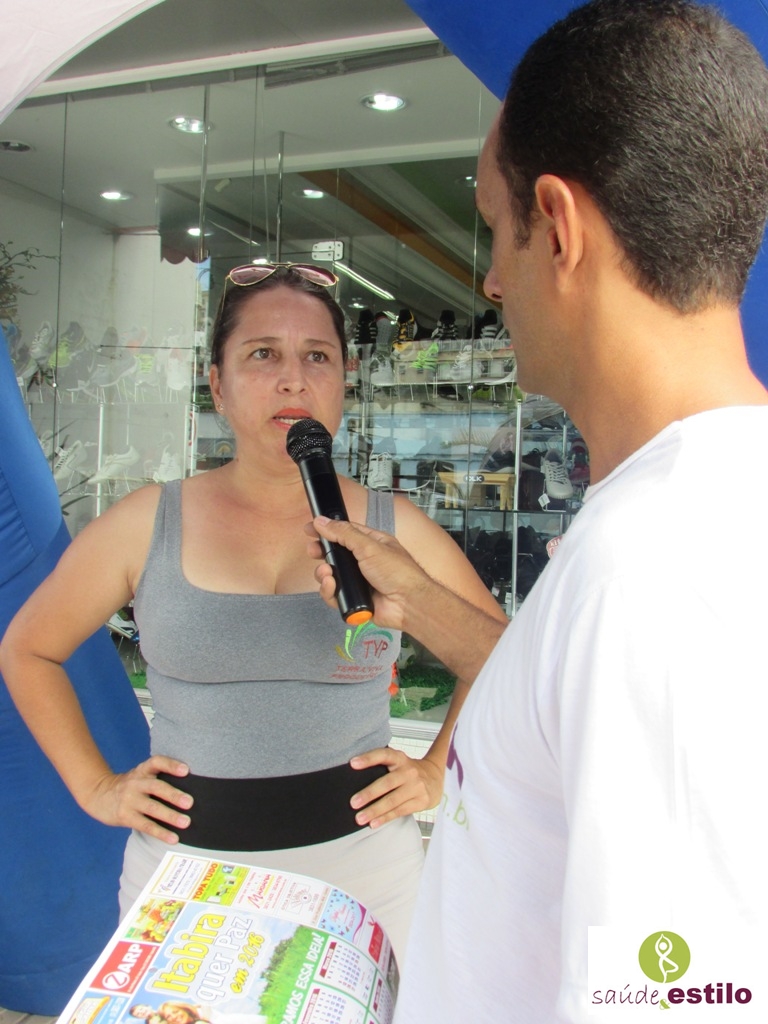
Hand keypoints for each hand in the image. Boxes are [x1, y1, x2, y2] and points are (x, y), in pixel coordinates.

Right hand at [81, 755, 192, 843]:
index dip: (171, 765)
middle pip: (156, 787)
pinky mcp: (125, 816)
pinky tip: (174, 839)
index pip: (157, 762)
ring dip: (170, 816)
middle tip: (190, 802)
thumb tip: (190, 791)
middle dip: (173, 794)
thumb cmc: (130, 787)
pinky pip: (146, 825)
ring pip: (152, 808)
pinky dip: (161, 833)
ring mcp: (129, 800)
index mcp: (142, 770)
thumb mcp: (140, 776)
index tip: (186, 770)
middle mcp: (135, 783)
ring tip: (186, 822)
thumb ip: (158, 778)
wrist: (99, 795)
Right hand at [307, 517, 431, 630]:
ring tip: (327, 573)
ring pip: (331, 576)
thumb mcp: (369, 546)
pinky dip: (329, 591)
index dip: (327, 530)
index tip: (310, 529)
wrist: (408, 603)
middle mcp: (363, 561)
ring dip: (324, 573)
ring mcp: (358, 581)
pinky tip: (331, 586)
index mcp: (371, 543)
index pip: (344, 532)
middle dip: (322, 553)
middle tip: (313, 552)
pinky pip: (335, 595)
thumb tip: (322, 521)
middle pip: (335, 554)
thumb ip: (344, 533)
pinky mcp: (354, 599)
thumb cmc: (397, 572)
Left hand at [349, 746, 442, 828]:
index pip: (383, 755)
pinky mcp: (421, 801)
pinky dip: (385, 818)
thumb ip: (382, 766)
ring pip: (393, 800)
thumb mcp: (398, 762)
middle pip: (387, 783)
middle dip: (369, 793)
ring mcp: (416, 787)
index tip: (352, 763)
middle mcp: (409, 771)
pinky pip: (400, 811)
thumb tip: (352, 778)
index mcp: (400, 758)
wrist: (436, 778)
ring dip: (374, 810)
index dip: (368, 758)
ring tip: (359, 818)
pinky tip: (373, 823)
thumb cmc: (408, 771)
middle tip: (353, 803)